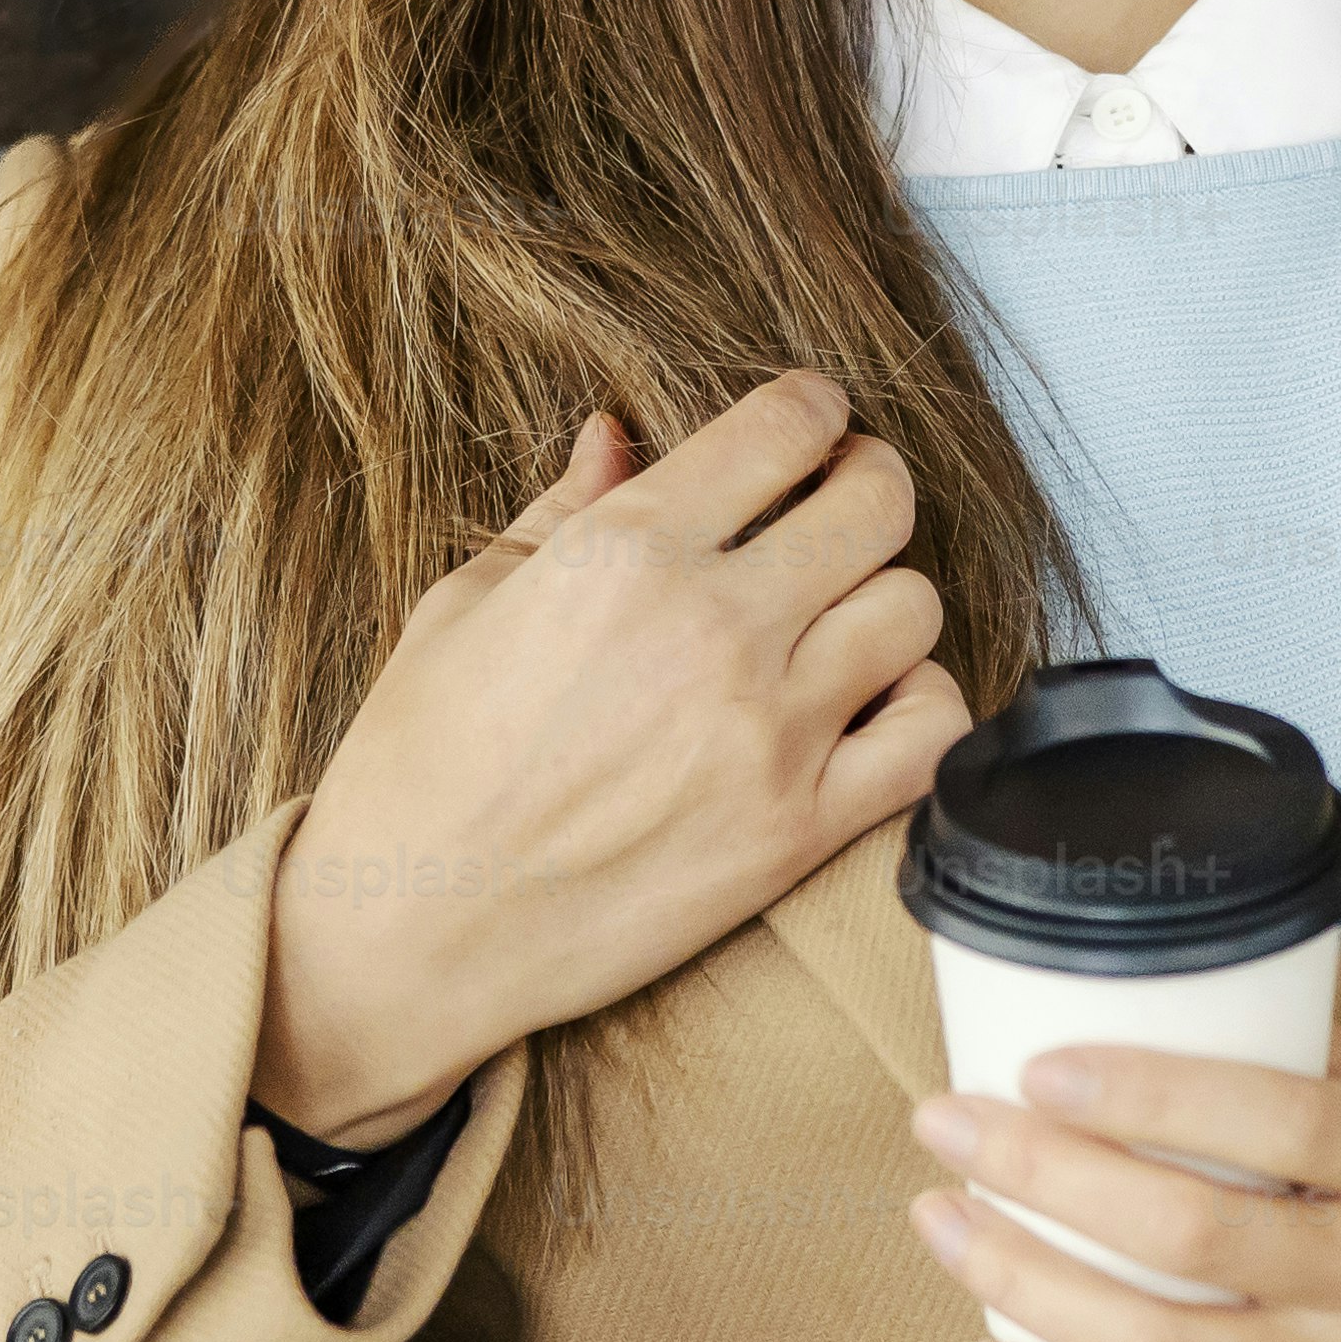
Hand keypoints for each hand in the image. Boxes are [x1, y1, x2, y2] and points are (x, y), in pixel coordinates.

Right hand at [253, 371, 972, 1147]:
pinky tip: (872, 707)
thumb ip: (562, 509)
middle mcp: (713, 626)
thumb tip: (617, 432)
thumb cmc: (417, 770)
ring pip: (913, 608)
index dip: (815, 410)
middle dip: (866, 483)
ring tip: (841, 618)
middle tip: (839, 505)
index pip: (789, 424)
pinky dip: (922, 707)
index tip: (812, 429)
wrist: (408, 931)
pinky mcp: (797, 830)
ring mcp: (767, 731)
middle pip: (879, 501)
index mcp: (626, 549)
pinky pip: (932, 735)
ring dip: (886, 598)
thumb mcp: (465, 605)